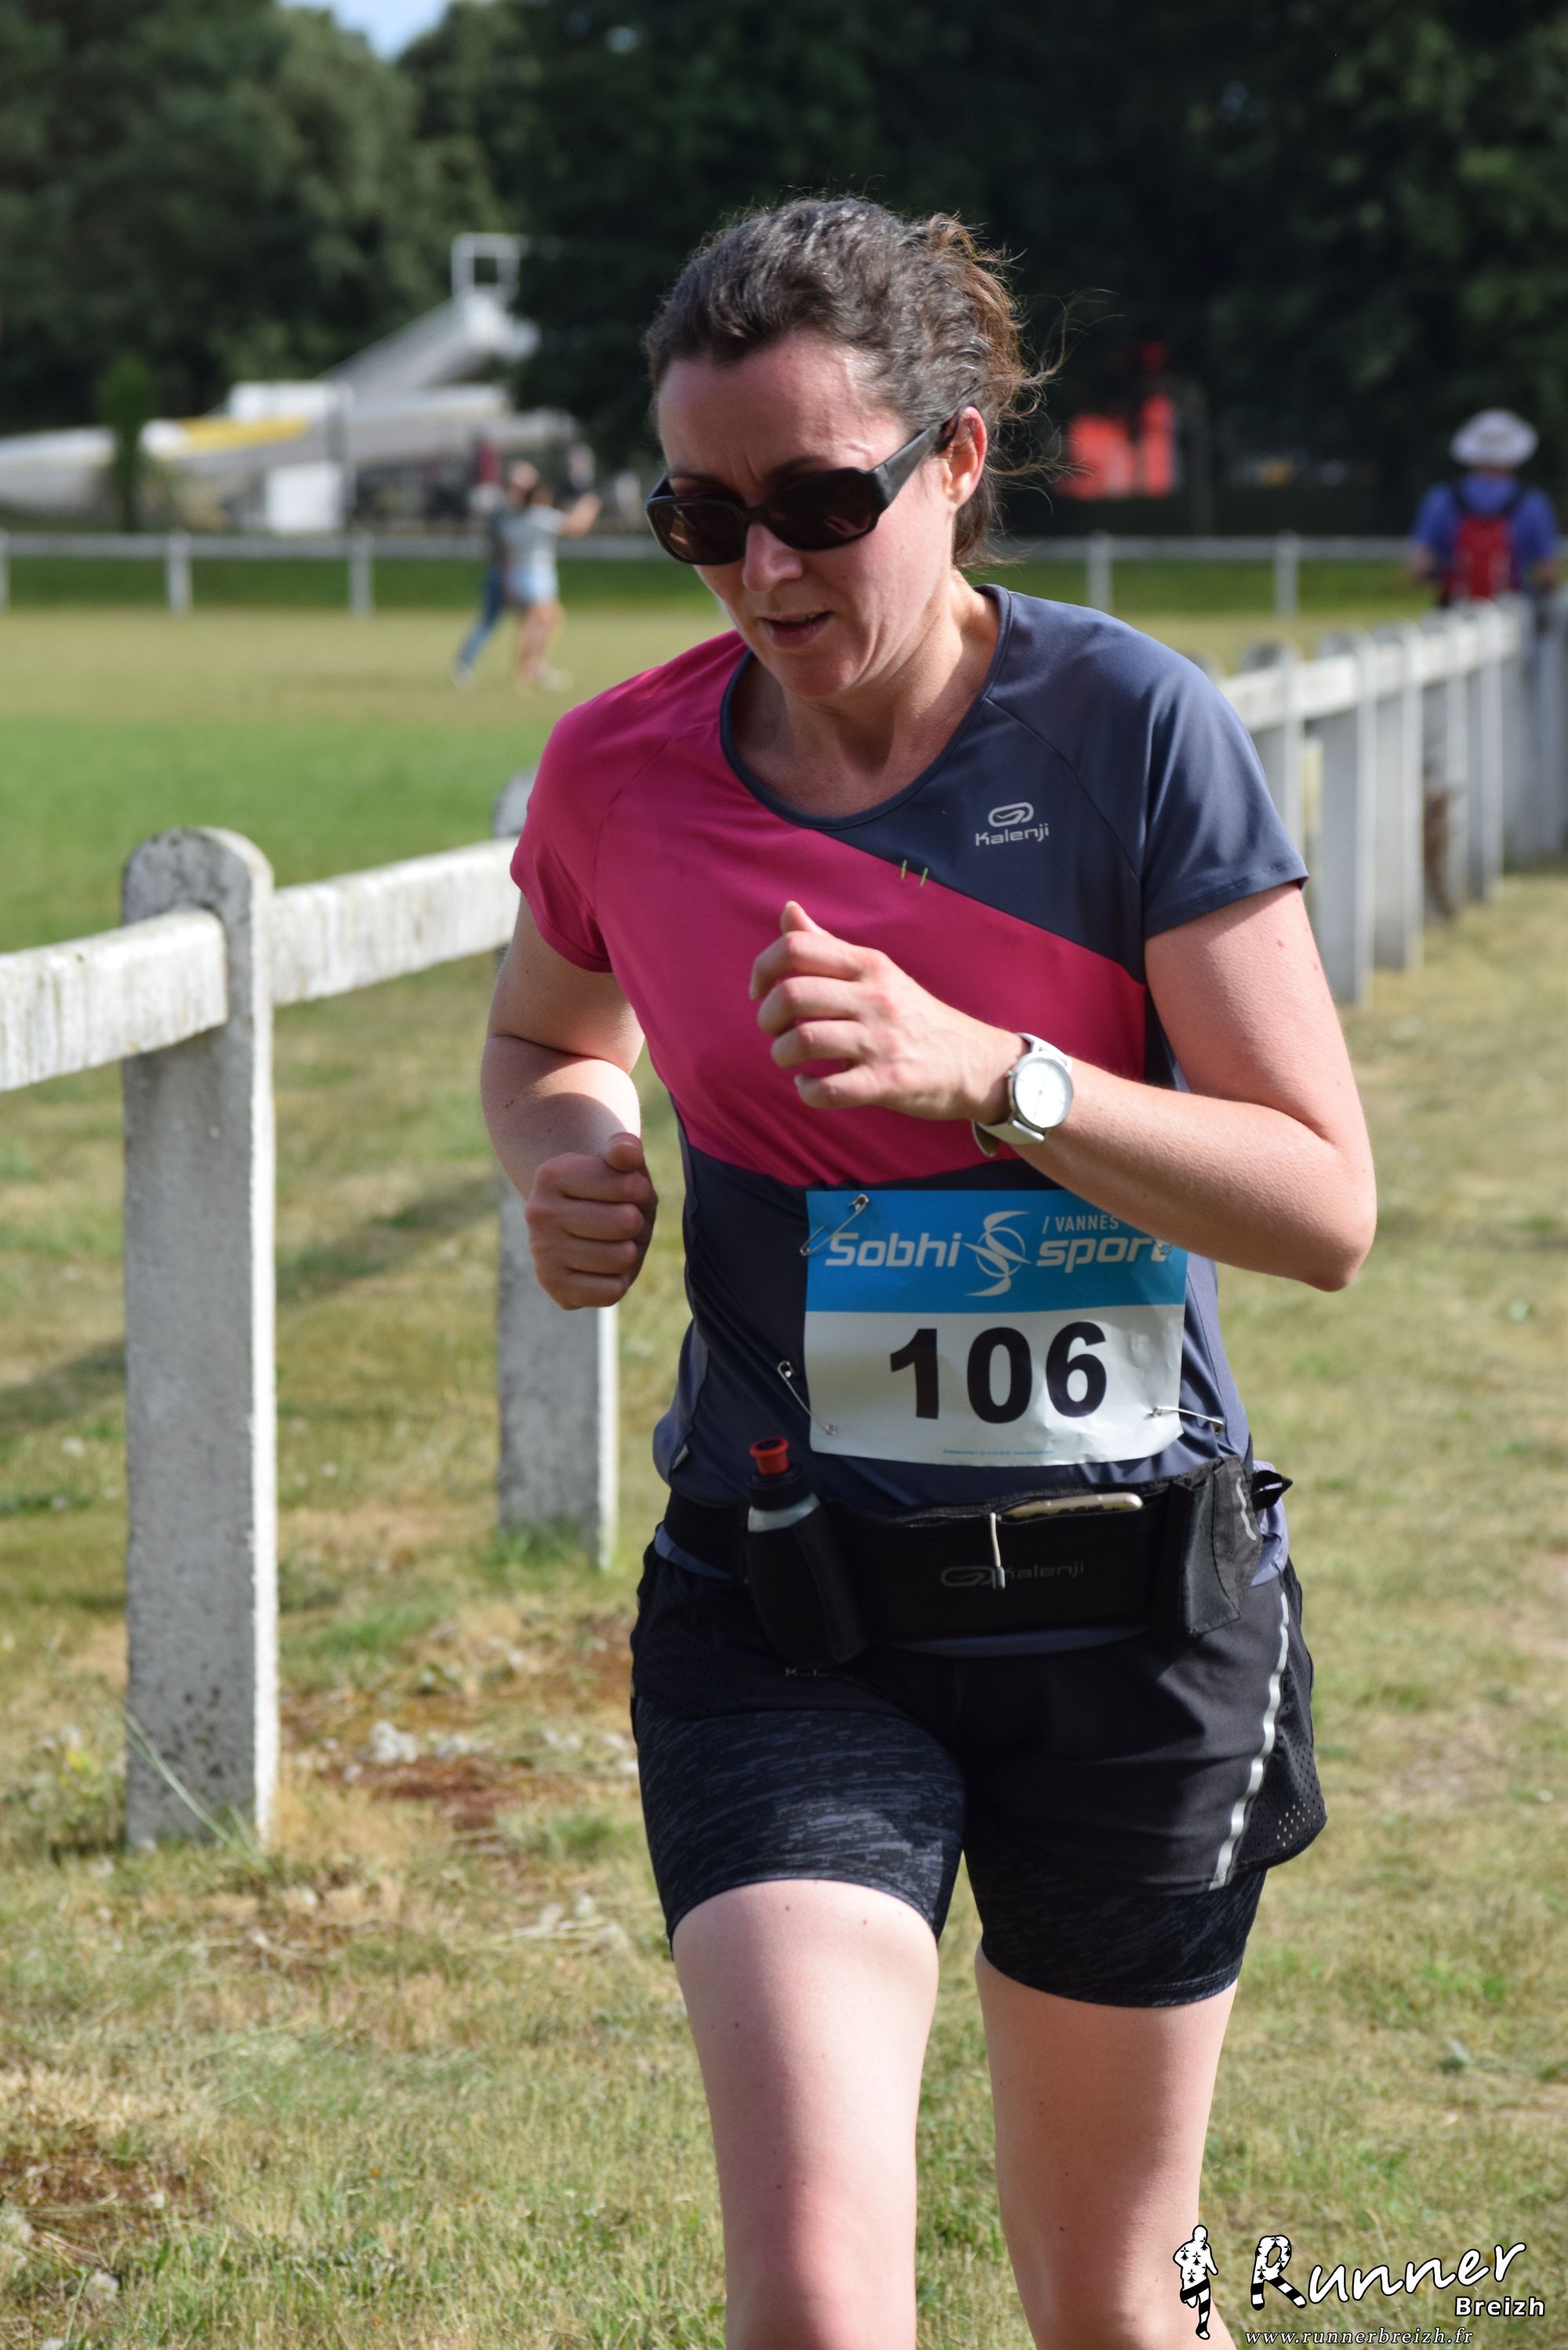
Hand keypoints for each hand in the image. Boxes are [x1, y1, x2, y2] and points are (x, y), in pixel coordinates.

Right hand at [524, 1131, 656, 1307]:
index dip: (640, 1189)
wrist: (578, 1219)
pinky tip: (604, 1266)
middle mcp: (539, 1213)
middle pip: (626, 1223)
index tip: (626, 1189)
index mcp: (552, 1174)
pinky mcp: (554, 1285)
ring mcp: (543, 1252)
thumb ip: (625, 1149)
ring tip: (615, 1240)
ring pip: (621, 1258)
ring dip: (630, 1250)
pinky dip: (618, 1280)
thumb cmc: (608, 1188)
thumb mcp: (619, 1163)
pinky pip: (611, 1292)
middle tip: (624, 1218)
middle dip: (637, 1221)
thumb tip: (626, 1152)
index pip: (627, 1186)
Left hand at [750, 902, 1019, 1119]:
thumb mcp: (877, 972)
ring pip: (804, 1040)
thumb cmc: (914, 1016)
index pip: (797, 947)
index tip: (760, 992)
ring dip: (781, 1054)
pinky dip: (807, 1091)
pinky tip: (809, 1085)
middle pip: (792, 994)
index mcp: (868, 965)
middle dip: (768, 1017)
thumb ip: (828, 946)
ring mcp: (881, 1040)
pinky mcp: (888, 1081)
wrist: (974, 1061)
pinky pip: (829, 1089)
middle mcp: (875, 997)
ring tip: (790, 1059)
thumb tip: (787, 910)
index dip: (763, 968)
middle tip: (775, 1030)